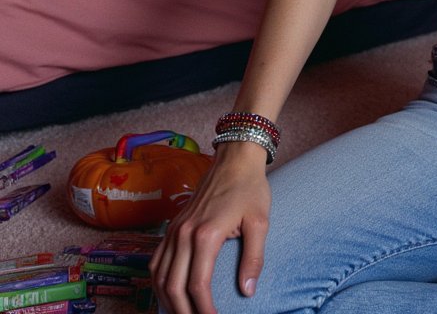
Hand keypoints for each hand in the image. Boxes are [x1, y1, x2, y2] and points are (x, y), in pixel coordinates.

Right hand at [151, 144, 270, 313]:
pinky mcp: (172, 226)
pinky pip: (156, 261)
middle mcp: (183, 235)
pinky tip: (169, 293)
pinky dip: (158, 283)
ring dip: (168, 301)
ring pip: (159, 277)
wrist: (235, 159)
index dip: (204, 310)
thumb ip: (254, 258)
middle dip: (183, 312)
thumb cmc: (250, 188)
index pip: (197, 286)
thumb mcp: (260, 222)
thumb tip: (247, 292)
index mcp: (205, 235)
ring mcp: (174, 230)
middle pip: (173, 287)